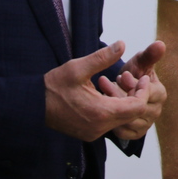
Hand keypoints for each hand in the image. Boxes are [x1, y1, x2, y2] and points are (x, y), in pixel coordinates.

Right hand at [44, 42, 160, 141]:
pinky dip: (114, 109)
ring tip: (119, 84)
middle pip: (133, 115)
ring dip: (125, 103)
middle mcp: (100, 127)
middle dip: (136, 96)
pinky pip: (110, 123)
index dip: (143, 92)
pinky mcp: (89, 134)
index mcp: (101, 112)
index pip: (138, 107)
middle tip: (132, 79)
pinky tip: (107, 94)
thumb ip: (102, 57)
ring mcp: (94, 133)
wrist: (33, 106)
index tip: (141, 78)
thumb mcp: (78, 67)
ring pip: (122, 120)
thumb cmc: (54, 86)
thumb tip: (122, 44)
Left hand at [99, 41, 166, 139]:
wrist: (123, 88)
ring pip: (128, 120)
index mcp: (160, 94)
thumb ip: (149, 54)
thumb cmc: (133, 73)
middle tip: (107, 83)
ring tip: (103, 91)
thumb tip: (161, 44)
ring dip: (112, 106)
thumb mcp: (139, 62)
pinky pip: (122, 132)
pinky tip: (103, 106)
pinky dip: (111, 120)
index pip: (147, 93)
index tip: (122, 76)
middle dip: (119, 95)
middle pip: (136, 108)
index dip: (132, 85)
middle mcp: (156, 111)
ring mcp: (146, 124)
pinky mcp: (135, 134)